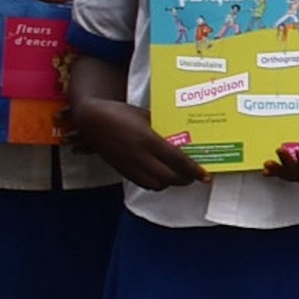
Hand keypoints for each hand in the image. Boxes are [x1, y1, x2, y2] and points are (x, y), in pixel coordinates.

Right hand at [69, 99, 207, 189]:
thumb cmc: (121, 113)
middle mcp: (139, 156)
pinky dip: (155, 183)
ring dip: (170, 183)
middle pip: (169, 177)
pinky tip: (161, 176)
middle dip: (185, 179)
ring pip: (156, 184)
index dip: (193, 170)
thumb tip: (181, 135)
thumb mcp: (146, 115)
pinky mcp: (122, 171)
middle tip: (196, 176)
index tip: (205, 176)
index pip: (177, 160)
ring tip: (180, 176)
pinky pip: (143, 184)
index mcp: (148, 140)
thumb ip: (162, 127)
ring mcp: (130, 166)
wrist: (93, 121)